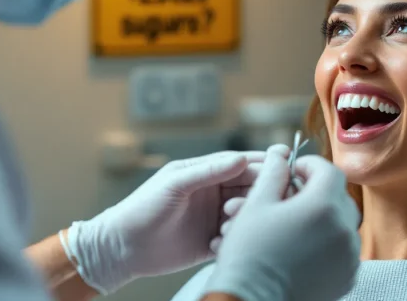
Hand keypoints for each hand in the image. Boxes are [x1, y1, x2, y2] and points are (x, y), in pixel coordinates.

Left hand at [64, 147, 288, 294]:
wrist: (122, 247)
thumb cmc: (141, 208)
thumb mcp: (174, 183)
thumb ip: (208, 171)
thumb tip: (241, 158)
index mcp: (206, 173)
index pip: (243, 164)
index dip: (264, 162)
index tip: (285, 161)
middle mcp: (215, 193)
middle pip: (251, 188)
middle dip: (259, 193)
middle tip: (263, 199)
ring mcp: (215, 218)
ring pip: (247, 214)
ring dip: (246, 218)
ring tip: (227, 222)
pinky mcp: (213, 242)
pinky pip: (236, 239)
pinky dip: (235, 239)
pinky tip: (218, 242)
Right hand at [204, 153, 361, 300]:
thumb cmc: (249, 253)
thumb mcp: (256, 204)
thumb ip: (274, 173)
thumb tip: (281, 155)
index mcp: (324, 207)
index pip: (329, 170)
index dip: (309, 165)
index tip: (292, 171)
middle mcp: (344, 231)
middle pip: (339, 197)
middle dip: (316, 191)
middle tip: (290, 197)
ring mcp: (348, 257)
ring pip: (341, 224)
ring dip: (322, 217)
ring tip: (293, 225)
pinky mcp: (346, 278)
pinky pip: (342, 249)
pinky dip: (327, 242)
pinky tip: (301, 248)